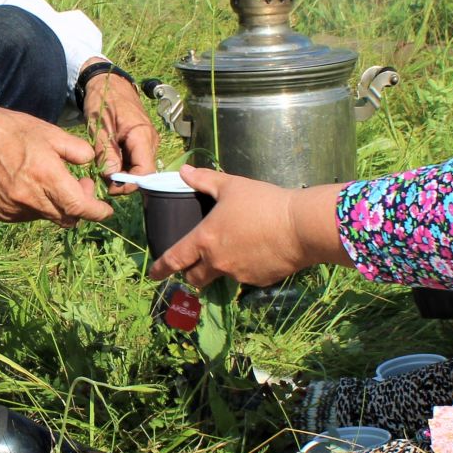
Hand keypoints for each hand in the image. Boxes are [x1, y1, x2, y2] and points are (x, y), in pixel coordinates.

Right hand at [0, 102, 112, 225]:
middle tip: (79, 184)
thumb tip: (91, 163)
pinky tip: (29, 185)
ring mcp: (12, 209)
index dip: (97, 212)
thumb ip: (77, 150)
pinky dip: (35, 206)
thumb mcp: (50, 132)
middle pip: (66, 217)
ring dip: (56, 205)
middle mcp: (30, 199)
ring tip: (50, 180)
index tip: (106, 210)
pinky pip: (26, 216)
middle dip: (79, 206)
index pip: (80, 207)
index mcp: (46, 177)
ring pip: (47, 217)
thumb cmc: (11, 130)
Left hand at [81, 72, 158, 188]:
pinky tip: (109, 162)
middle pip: (144, 171)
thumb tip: (112, 178)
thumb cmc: (103, 101)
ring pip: (140, 166)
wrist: (108, 82)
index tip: (110, 188)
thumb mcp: (99, 127)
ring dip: (123, 173)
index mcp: (142, 134)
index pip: (146, 170)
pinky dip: (124, 165)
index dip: (130, 184)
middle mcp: (150, 139)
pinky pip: (136, 159)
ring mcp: (148, 140)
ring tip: (104, 171)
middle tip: (103, 182)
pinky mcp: (142, 140)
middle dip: (125, 181)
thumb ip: (106, 153)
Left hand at [147, 167, 351, 286]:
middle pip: (195, 278)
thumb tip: (184, 171)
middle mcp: (218, 263)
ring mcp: (238, 275)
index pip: (174, 260)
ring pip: (222, 277)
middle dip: (191, 274)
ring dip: (222, 268)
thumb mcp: (231, 186)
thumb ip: (205, 180)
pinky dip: (247, 268)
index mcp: (205, 240)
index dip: (160, 268)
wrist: (300, 227)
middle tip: (196, 264)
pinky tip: (260, 251)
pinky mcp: (259, 281)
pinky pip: (246, 277)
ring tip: (238, 248)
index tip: (152, 274)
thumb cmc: (263, 202)